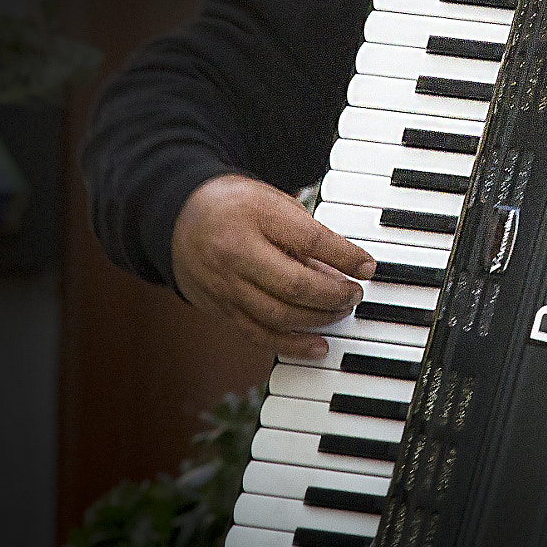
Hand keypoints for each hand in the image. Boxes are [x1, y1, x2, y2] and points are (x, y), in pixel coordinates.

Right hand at [171, 174, 376, 358]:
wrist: (178, 218)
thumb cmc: (235, 206)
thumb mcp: (272, 202)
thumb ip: (305, 234)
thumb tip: (342, 270)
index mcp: (254, 215)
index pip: (310, 240)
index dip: (346, 257)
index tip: (368, 267)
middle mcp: (236, 253)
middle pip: (295, 285)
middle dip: (334, 294)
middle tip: (354, 294)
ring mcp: (225, 285)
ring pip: (279, 316)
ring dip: (319, 319)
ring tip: (340, 312)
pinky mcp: (220, 309)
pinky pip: (259, 334)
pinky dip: (292, 344)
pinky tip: (317, 345)